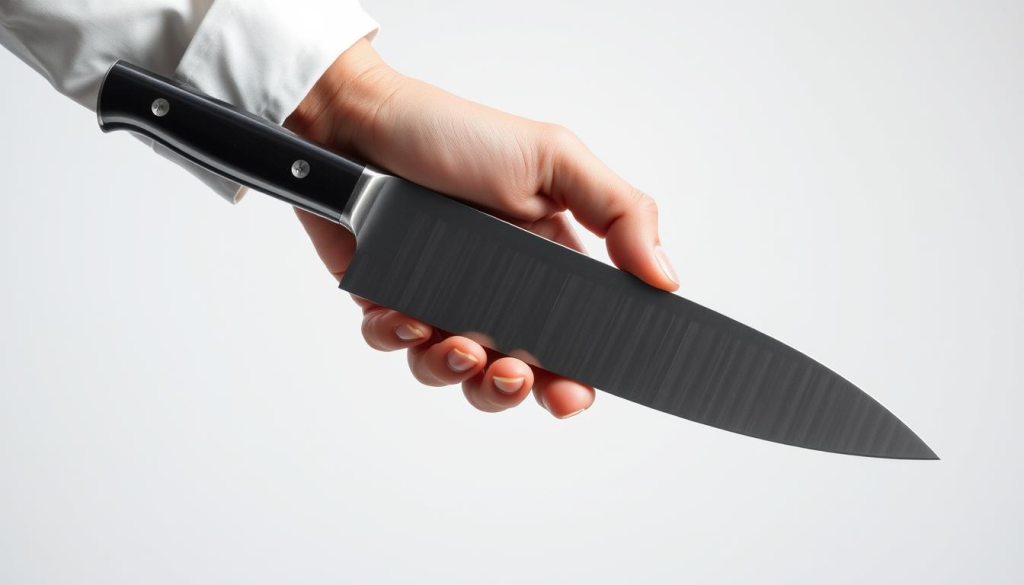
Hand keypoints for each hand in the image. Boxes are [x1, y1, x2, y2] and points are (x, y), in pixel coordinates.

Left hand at [284, 39, 678, 418]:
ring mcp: (438, 301)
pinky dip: (398, 341)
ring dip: (458, 372)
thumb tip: (667, 278)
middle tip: (515, 377)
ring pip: (453, 374)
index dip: (578, 377)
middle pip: (515, 374)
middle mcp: (493, 290)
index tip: (576, 393)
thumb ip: (620, 213)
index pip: (575, 338)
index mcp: (544, 262)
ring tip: (459, 345)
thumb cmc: (452, 133)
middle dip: (514, 390)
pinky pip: (394, 347)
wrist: (357, 122)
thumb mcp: (553, 159)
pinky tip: (405, 314)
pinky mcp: (387, 303)